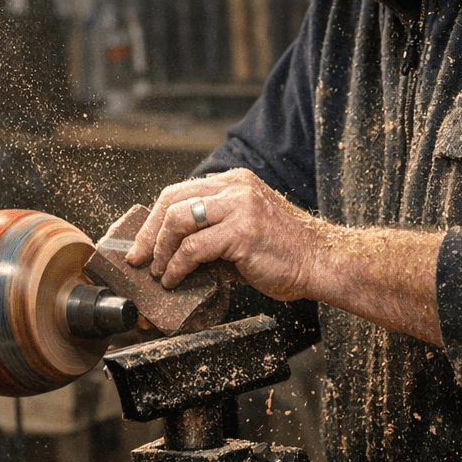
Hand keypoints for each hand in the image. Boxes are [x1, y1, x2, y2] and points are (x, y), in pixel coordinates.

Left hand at [122, 169, 446, 345]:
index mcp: (235, 181)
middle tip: (138, 258)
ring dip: (161, 250)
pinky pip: (194, 248)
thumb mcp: (245, 229)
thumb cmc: (286, 253)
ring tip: (159, 272)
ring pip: (178, 220)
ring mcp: (239, 206)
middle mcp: (235, 186)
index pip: (180, 191)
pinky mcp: (242, 232)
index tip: (142, 242)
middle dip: (148, 232)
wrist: (323, 263)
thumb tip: (172, 251)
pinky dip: (177, 266)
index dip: (155, 218)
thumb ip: (213, 230)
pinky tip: (176, 279)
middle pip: (171, 199)